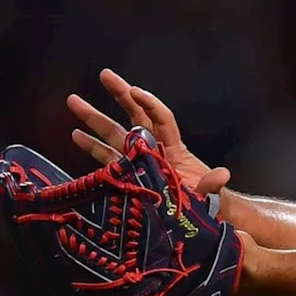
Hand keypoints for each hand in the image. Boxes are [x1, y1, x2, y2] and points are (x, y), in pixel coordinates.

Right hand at [66, 68, 231, 195]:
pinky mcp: (127, 175)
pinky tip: (75, 134)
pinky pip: (107, 159)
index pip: (161, 120)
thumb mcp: (209, 194)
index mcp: (174, 149)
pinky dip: (91, 146)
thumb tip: (222, 175)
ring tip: (73, 100)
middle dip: (121, 94)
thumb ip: (211, 184)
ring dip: (94, 118)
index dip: (150, 104)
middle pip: (136, 116)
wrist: (198, 219)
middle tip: (105, 75)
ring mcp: (138, 160)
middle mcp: (153, 149)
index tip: (134, 91)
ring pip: (114, 133)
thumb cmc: (206, 202)